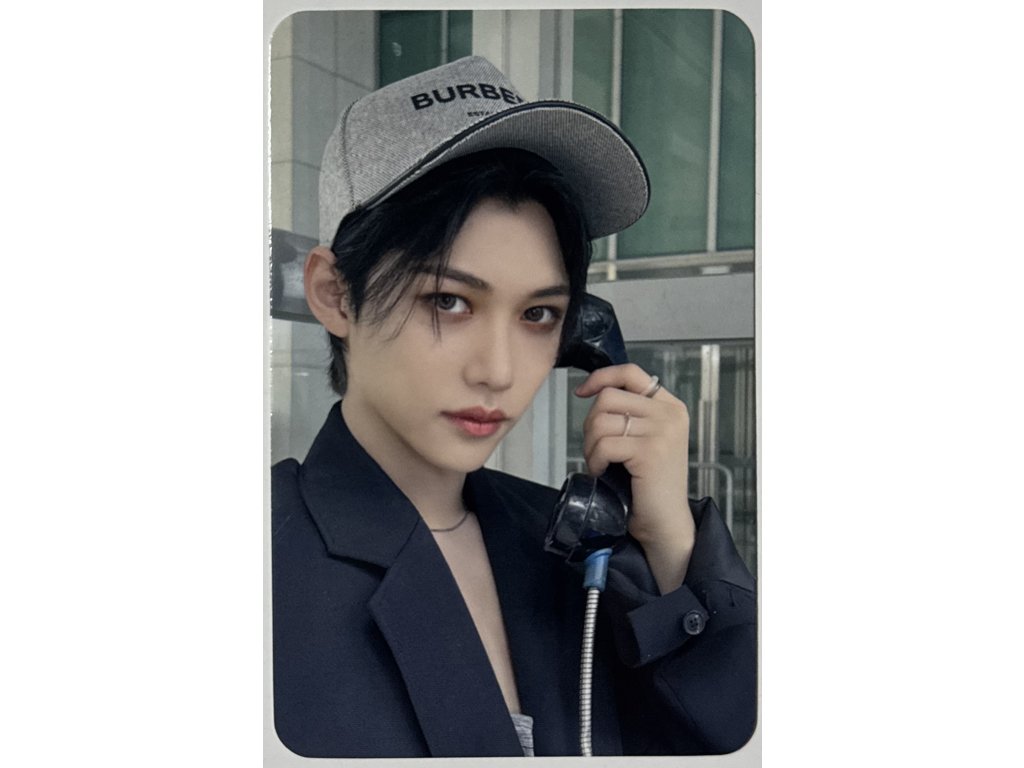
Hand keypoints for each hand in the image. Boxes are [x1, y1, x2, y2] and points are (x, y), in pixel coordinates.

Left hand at [575, 363, 694, 592]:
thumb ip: (631, 413)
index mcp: (670, 405)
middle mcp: (670, 413)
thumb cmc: (648, 483)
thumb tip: (593, 391)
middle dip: (590, 423)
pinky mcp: (650, 451)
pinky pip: (604, 444)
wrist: (665, 522)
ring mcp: (662, 431)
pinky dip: (595, 460)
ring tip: (599, 463)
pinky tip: (602, 472)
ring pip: (601, 421)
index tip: (581, 392)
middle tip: (595, 449)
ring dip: (591, 445)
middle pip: (608, 397)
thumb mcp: (645, 438)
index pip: (630, 373)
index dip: (601, 378)